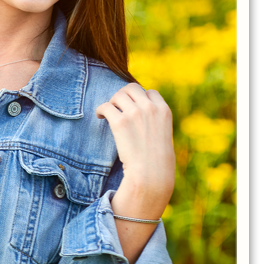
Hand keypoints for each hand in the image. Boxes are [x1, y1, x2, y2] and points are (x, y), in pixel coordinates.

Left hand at [96, 84, 174, 216]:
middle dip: (123, 96)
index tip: (133, 108)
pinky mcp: (120, 122)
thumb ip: (155, 122)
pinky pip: (105, 106)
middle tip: (117, 108)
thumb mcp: (163, 135)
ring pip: (117, 95)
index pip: (150, 92)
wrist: (151, 174)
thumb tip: (140, 115)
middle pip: (132, 88)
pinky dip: (100, 110)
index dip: (140, 98)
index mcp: (163, 110)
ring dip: (111, 102)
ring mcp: (135, 113)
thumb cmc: (156, 160)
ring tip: (109, 114)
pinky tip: (100, 117)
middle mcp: (150, 108)